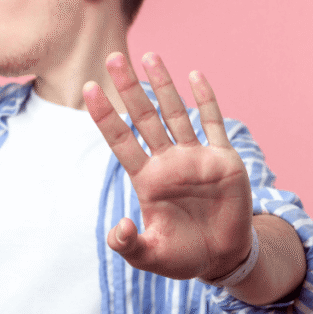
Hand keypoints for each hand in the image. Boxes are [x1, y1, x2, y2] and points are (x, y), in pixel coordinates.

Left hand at [82, 52, 254, 280]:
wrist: (222, 258)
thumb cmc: (183, 256)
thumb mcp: (150, 256)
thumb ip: (129, 244)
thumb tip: (118, 227)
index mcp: (147, 179)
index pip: (121, 140)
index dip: (105, 115)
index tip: (89, 89)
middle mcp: (168, 161)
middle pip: (144, 117)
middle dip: (129, 88)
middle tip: (113, 57)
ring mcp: (195, 157)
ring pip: (175, 113)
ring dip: (163, 85)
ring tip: (150, 56)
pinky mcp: (223, 160)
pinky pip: (213, 124)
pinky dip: (205, 100)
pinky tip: (195, 76)